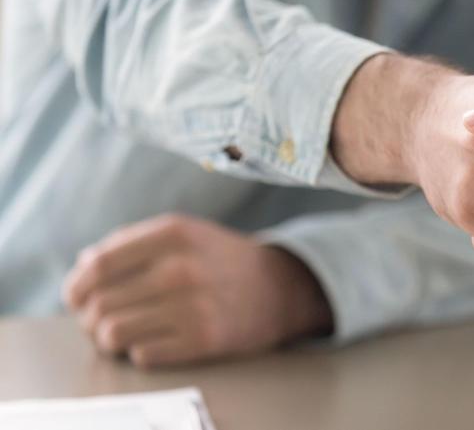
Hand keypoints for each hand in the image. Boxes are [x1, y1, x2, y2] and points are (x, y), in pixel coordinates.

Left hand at [63, 214, 331, 368]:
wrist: (282, 287)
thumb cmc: (220, 260)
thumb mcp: (183, 234)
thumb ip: (131, 242)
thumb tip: (82, 266)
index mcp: (172, 234)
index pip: (97, 266)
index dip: (76, 286)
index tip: (76, 297)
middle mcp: (182, 268)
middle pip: (99, 304)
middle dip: (91, 317)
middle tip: (103, 319)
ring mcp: (194, 306)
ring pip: (112, 333)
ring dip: (109, 338)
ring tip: (122, 333)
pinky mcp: (205, 340)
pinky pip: (142, 356)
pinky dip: (140, 352)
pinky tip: (154, 341)